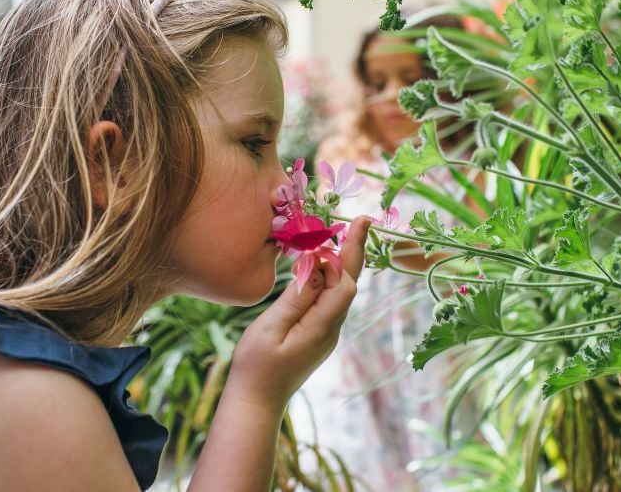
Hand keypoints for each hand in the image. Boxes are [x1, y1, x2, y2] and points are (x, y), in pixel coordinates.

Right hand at [228, 216, 372, 410]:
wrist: (257, 399)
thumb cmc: (257, 365)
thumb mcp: (272, 328)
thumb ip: (297, 297)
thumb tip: (318, 266)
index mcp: (322, 326)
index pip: (345, 284)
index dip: (344, 254)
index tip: (345, 226)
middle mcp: (331, 328)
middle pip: (350, 283)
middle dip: (356, 250)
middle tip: (364, 220)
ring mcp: (327, 332)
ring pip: (342, 291)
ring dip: (344, 262)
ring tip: (348, 232)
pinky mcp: (318, 333)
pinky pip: (331, 300)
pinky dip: (331, 277)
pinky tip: (324, 263)